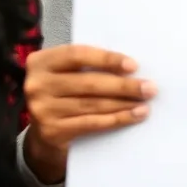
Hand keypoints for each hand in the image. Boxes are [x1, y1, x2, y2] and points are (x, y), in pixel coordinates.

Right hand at [23, 45, 155, 183]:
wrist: (41, 131)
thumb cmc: (62, 92)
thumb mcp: (65, 72)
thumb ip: (86, 65)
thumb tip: (130, 67)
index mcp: (41, 61)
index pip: (77, 54)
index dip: (107, 59)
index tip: (133, 65)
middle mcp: (37, 85)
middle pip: (88, 82)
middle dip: (123, 85)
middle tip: (149, 87)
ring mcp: (43, 109)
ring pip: (92, 104)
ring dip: (123, 104)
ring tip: (145, 103)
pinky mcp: (52, 131)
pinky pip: (90, 123)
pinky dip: (115, 119)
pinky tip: (133, 116)